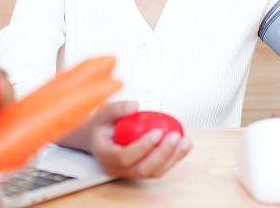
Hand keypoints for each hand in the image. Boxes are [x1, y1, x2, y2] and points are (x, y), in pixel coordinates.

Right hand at [62, 101, 191, 178]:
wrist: (95, 139)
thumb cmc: (99, 127)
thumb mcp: (103, 113)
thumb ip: (118, 108)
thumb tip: (135, 105)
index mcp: (105, 155)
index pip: (124, 157)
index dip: (143, 147)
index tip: (157, 132)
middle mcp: (116, 168)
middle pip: (142, 169)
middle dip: (163, 154)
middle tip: (175, 137)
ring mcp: (129, 173)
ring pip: (153, 172)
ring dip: (172, 158)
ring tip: (185, 142)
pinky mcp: (139, 171)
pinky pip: (158, 169)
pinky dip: (173, 159)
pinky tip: (182, 146)